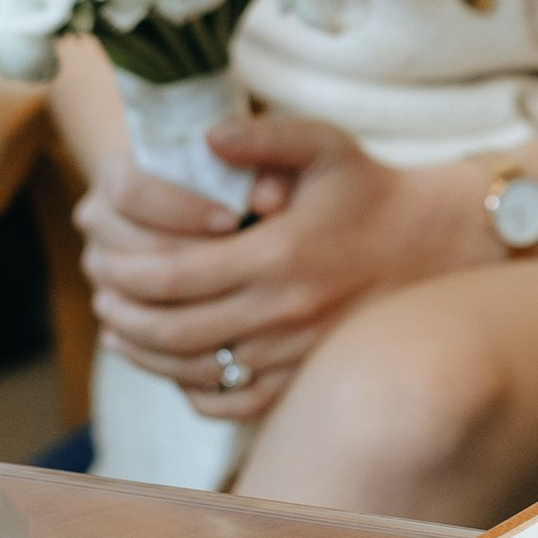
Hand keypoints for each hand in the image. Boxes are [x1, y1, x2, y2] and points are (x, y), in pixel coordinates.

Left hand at [79, 117, 461, 420]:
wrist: (435, 245)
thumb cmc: (370, 191)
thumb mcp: (325, 145)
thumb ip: (263, 135)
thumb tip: (206, 138)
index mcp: (278, 255)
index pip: (175, 277)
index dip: (127, 276)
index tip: (104, 265)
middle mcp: (283, 312)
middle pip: (176, 331)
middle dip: (126, 318)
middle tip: (101, 302)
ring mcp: (296, 353)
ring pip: (199, 372)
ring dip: (149, 357)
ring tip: (122, 336)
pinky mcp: (307, 377)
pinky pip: (237, 401)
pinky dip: (197, 391)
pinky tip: (177, 369)